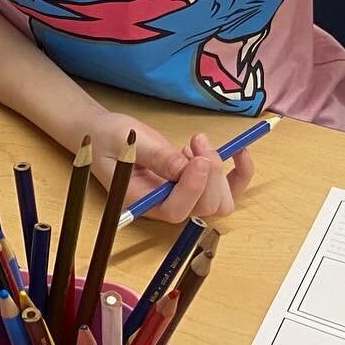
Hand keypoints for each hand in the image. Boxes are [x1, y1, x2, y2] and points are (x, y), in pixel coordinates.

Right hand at [88, 113, 254, 221]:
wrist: (104, 135)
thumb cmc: (108, 138)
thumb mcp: (127, 143)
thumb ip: (156, 157)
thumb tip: (185, 168)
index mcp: (143, 202)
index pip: (177, 208)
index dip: (193, 187)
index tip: (199, 159)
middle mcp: (166, 206)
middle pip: (205, 207)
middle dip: (211, 174)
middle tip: (197, 140)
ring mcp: (183, 198)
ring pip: (220, 202)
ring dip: (221, 173)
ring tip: (198, 143)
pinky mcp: (194, 186)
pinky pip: (227, 191)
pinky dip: (239, 173)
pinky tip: (236, 151)